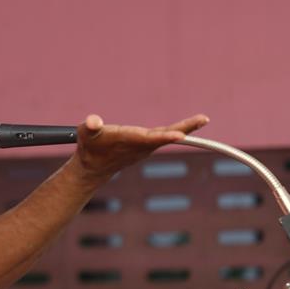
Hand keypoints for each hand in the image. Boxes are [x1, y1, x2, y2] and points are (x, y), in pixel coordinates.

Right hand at [74, 114, 208, 180]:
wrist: (93, 170)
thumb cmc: (89, 148)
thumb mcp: (85, 135)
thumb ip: (90, 127)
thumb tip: (93, 121)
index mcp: (128, 141)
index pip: (149, 138)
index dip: (165, 136)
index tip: (181, 135)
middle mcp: (140, 146)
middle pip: (165, 135)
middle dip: (185, 128)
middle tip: (204, 119)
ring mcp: (144, 147)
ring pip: (167, 135)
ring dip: (185, 128)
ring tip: (202, 119)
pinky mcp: (145, 146)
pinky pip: (164, 136)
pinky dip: (177, 131)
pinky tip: (188, 127)